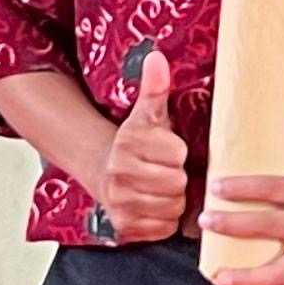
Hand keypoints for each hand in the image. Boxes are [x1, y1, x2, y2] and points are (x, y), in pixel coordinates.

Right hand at [89, 97, 192, 244]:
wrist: (105, 172)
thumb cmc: (137, 143)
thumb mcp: (148, 114)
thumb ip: (154, 87)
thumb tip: (156, 57)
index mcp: (127, 143)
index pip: (177, 153)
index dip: (178, 152)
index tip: (167, 149)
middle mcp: (118, 174)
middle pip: (176, 182)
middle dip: (176, 177)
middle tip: (165, 170)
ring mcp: (120, 203)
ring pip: (172, 207)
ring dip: (173, 199)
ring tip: (160, 187)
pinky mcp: (125, 227)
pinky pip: (165, 227)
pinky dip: (165, 219)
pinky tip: (154, 205)